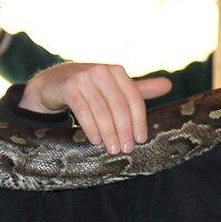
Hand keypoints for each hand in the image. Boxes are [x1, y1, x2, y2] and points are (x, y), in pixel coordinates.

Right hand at [21, 63, 170, 154]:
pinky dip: (90, 127)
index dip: (139, 120)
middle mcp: (101, 71)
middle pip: (119, 106)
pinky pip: (82, 110)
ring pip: (101, 110)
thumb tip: (169, 85)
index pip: (133, 98)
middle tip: (126, 150)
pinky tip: (95, 141)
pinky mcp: (67, 87)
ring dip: (108, 133)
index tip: (141, 140)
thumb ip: (139, 90)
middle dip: (124, 130)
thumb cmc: (88, 89)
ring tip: (112, 149)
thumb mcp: (113, 89)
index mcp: (116, 71)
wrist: (51, 84)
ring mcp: (83, 77)